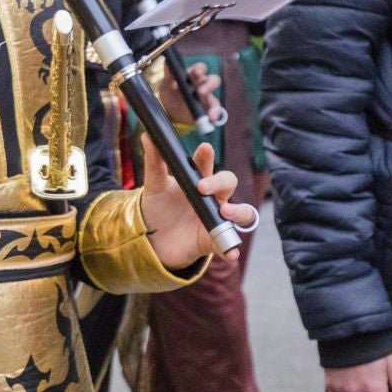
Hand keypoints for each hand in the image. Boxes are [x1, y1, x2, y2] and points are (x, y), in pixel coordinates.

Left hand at [139, 141, 256, 269]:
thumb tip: (148, 136)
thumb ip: (155, 163)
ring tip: (225, 213)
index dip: (207, 156)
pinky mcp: (213, 240)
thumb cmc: (159, 207)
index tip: (203, 149)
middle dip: (219, 182)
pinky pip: (229, 243)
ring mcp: (216, 218)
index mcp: (198, 180)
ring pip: (242, 212)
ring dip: (238, 212)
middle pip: (228, 183)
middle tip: (202, 187)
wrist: (152, 239)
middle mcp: (212, 197)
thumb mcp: (154, 186)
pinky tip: (231, 254)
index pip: (207, 164)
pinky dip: (232, 249)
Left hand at [156, 60, 223, 126]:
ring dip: (212, 100)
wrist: (171, 113)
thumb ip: (169, 74)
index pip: (201, 68)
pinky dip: (215, 114)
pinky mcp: (209, 109)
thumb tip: (167, 62)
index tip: (196, 72)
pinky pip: (215, 111)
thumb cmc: (171, 95)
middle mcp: (203, 85)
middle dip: (209, 83)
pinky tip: (212, 118)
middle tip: (200, 90)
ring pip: (215, 96)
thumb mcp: (166, 85)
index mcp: (193, 76)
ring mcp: (207, 98)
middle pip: (213, 80)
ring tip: (205, 101)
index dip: (200, 69)